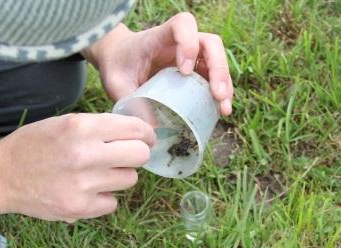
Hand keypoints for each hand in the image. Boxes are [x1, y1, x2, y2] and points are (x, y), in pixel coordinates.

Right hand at [0, 113, 154, 222]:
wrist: (1, 176)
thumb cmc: (34, 145)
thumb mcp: (64, 123)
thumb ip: (98, 127)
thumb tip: (138, 133)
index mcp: (81, 127)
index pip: (135, 129)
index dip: (144, 134)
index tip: (144, 138)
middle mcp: (85, 155)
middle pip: (140, 155)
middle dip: (136, 154)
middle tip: (125, 156)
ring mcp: (83, 184)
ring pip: (129, 180)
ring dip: (119, 176)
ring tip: (97, 173)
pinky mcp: (79, 208)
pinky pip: (112, 202)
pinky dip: (103, 198)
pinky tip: (85, 190)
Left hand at [83, 13, 233, 114]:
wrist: (118, 62)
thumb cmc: (117, 67)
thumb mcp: (116, 83)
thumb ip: (130, 101)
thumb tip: (151, 128)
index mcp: (159, 37)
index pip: (182, 25)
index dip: (189, 43)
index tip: (184, 70)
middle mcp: (180, 43)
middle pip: (210, 43)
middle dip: (218, 68)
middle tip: (216, 94)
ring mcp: (191, 56)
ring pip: (217, 60)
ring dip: (225, 83)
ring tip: (223, 109)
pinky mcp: (195, 72)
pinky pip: (214, 77)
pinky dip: (220, 93)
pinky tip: (219, 111)